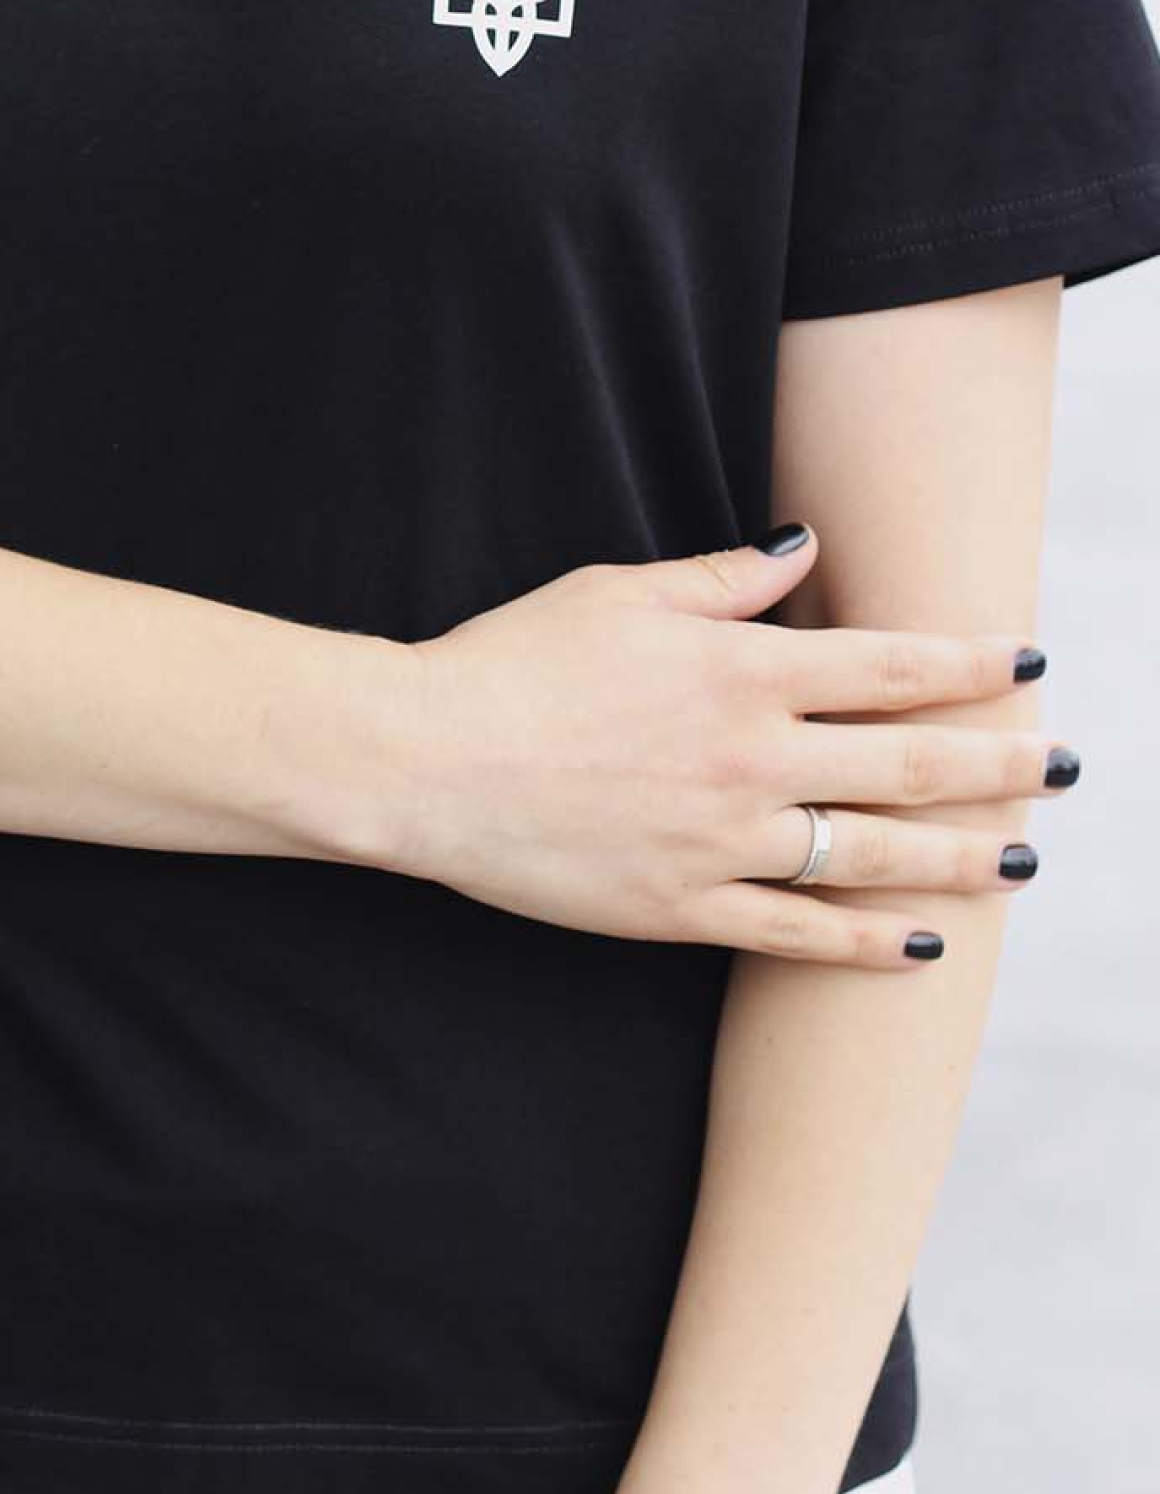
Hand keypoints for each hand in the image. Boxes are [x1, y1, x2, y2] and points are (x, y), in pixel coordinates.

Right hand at [374, 523, 1069, 964]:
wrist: (424, 761)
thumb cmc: (511, 661)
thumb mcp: (615, 592)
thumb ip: (721, 578)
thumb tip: (803, 549)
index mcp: (741, 671)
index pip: (891, 666)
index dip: (972, 666)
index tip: (1030, 664)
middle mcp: (751, 758)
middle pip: (909, 765)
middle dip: (1002, 765)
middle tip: (1069, 767)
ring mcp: (722, 841)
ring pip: (873, 856)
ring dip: (961, 858)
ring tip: (1022, 860)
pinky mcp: (681, 908)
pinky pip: (798, 932)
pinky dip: (867, 943)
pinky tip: (921, 944)